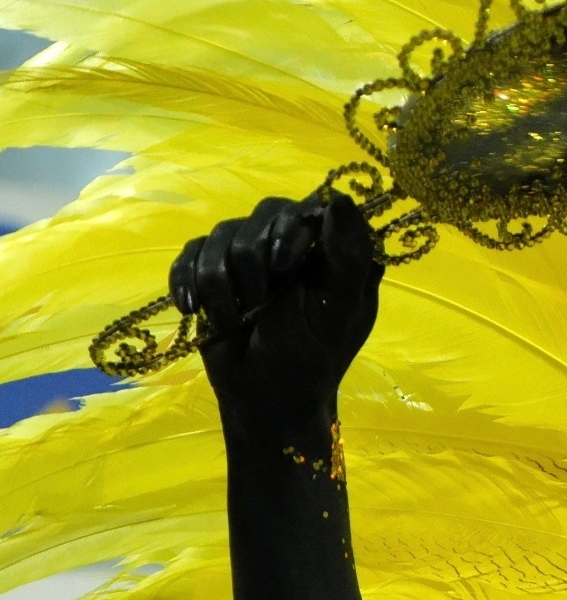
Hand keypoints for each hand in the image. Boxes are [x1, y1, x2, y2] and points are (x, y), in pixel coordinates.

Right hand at [169, 192, 382, 429]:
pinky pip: (192, 251)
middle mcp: (292, 245)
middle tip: (259, 300)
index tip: (284, 263)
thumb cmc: (308, 361)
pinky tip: (193, 308)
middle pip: (264, 212)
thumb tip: (339, 199)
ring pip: (223, 232)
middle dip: (253, 259)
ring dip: (221, 280)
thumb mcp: (336, 312)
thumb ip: (346, 257)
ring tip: (234, 317)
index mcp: (330, 253)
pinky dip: (187, 279)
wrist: (262, 399)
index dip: (291, 227)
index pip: (312, 207)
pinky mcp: (213, 268)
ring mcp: (250, 256)